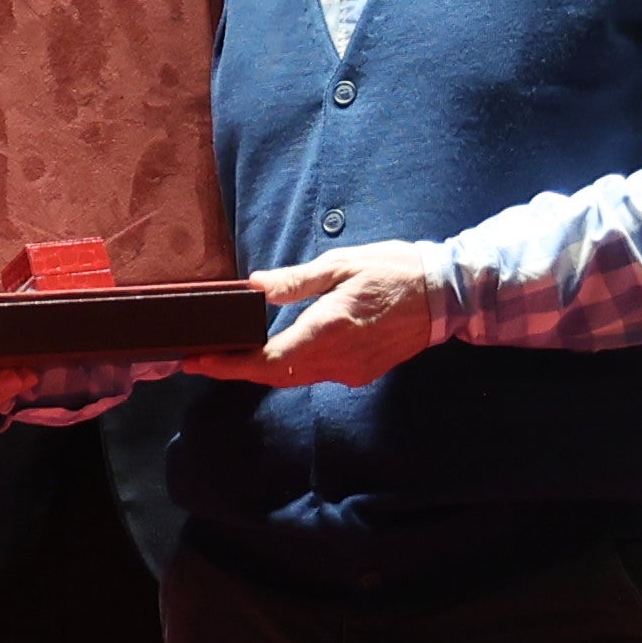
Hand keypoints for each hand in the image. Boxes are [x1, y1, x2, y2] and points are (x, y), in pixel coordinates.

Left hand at [186, 244, 453, 388]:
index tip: (197, 361)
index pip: (266, 361)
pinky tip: (277, 352)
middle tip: (200, 359)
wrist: (445, 296)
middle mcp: (337, 359)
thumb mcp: (340, 265)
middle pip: (275, 375)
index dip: (228, 366)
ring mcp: (351, 371)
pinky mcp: (362, 373)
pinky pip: (317, 374)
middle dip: (235, 369)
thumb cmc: (393, 272)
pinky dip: (291, 366)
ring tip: (229, 356)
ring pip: (295, 377)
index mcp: (327, 330)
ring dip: (261, 370)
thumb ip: (295, 281)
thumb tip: (254, 286)